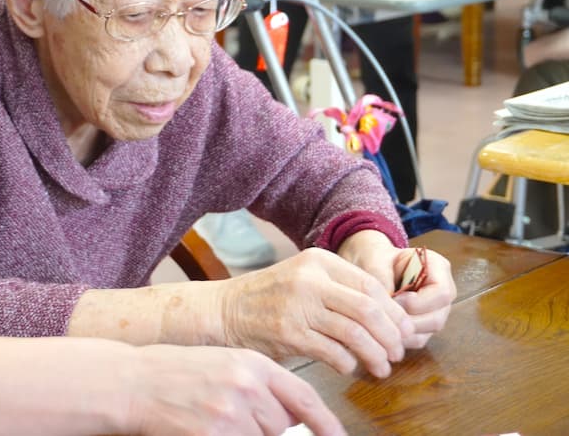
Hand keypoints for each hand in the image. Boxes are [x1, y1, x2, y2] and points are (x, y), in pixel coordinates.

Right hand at [127, 345, 345, 435]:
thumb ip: (260, 383)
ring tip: (215, 417)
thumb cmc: (178, 372)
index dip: (326, 423)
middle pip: (281, 424)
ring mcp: (229, 413)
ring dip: (247, 434)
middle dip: (266, 426)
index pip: (302, 398)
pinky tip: (207, 426)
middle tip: (232, 412)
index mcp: (251, 363)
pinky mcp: (214, 435)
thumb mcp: (225, 363)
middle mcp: (245, 386)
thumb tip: (294, 416)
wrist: (134, 382)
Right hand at [220, 248, 413, 377]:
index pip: (371, 286)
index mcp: (318, 260)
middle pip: (369, 309)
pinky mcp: (288, 333)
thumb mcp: (303, 278)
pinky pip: (333, 352)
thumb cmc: (267, 298)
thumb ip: (338, 289)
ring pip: (355, 333)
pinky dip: (348, 364)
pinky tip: (348, 368)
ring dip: (375, 355)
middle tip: (397, 353)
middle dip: (391, 336)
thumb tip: (387, 316)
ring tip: (381, 367)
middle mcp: (310, 279)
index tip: (403, 331)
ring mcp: (298, 306)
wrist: (224, 310)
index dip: (394, 313)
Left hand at [337, 231, 455, 348]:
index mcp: (437, 268)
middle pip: (437, 319)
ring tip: (379, 322)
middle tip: (383, 316)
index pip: (442, 293)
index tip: (393, 300)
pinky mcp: (423, 326)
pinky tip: (381, 330)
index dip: (417, 302)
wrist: (368, 263)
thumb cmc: (374, 257)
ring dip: (402, 332)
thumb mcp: (375, 260)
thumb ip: (382, 278)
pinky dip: (398, 339)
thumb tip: (386, 305)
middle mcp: (441, 293)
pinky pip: (415, 340)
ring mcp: (434, 311)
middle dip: (407, 321)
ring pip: (427, 333)